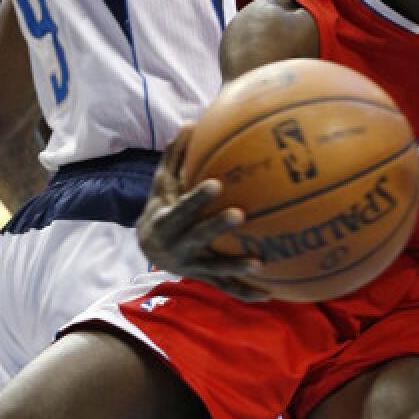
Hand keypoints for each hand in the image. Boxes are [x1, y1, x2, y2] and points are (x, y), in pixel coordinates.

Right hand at [136, 124, 271, 301]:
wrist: (149, 247)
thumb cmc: (162, 206)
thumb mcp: (162, 183)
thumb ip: (175, 156)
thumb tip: (191, 123)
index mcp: (166, 221)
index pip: (181, 208)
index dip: (197, 198)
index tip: (217, 184)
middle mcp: (177, 246)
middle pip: (196, 237)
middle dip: (216, 227)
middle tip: (241, 214)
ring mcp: (192, 265)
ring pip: (213, 269)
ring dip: (235, 267)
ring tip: (259, 264)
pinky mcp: (205, 278)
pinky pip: (226, 288)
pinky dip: (245, 292)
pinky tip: (269, 295)